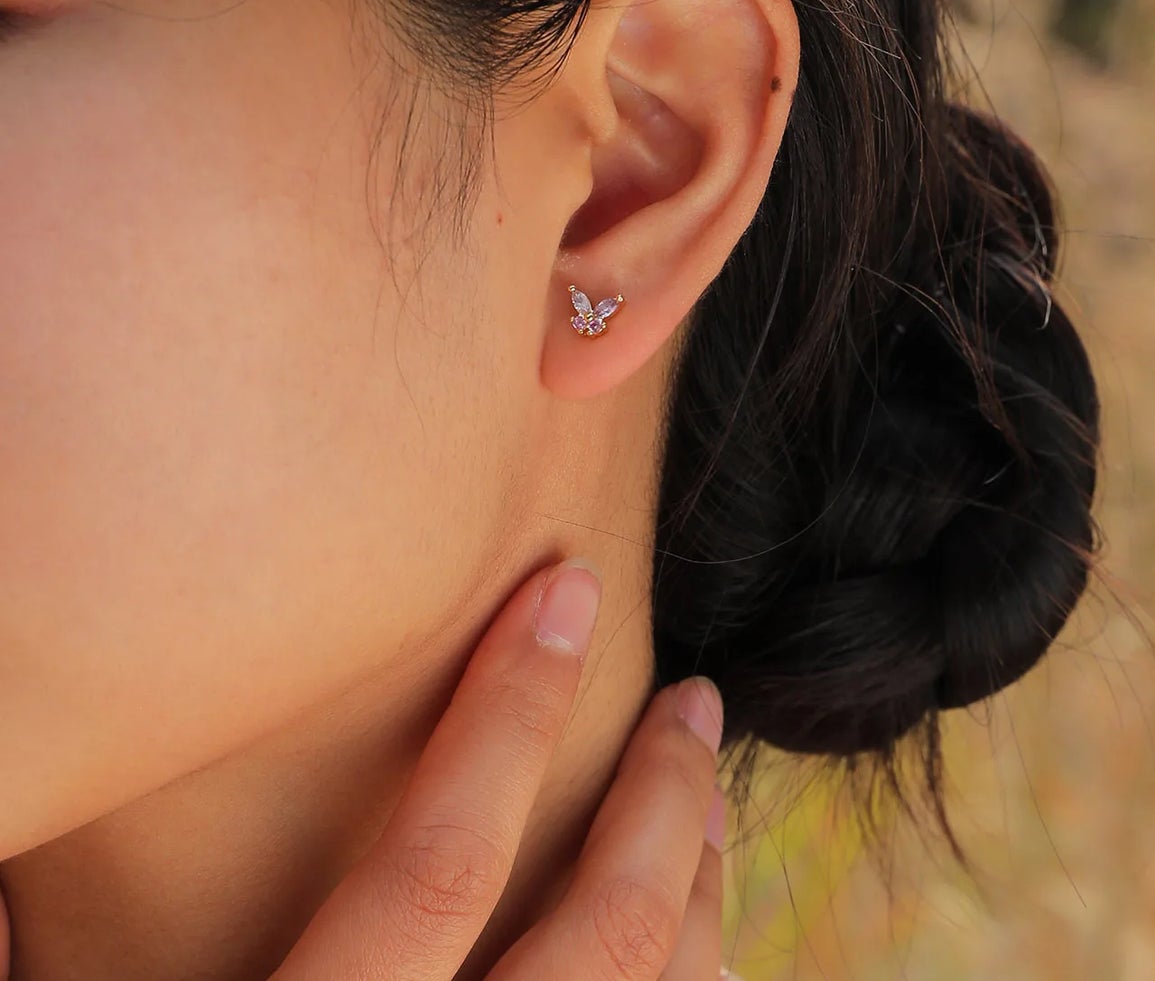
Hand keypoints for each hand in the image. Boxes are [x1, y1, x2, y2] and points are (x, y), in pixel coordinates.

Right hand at [0, 558, 730, 980]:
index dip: (506, 713)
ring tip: (707, 798)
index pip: (428, 872)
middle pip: (602, 946)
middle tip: (695, 698)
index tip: (565, 589)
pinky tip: (696, 936)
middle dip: (664, 801)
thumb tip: (31, 873)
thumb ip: (56, 952)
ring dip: (704, 894)